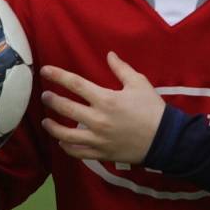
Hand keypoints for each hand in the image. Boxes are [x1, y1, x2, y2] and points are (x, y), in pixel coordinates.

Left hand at [40, 52, 165, 164]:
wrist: (165, 139)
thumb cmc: (152, 108)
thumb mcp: (139, 83)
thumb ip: (121, 68)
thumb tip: (109, 54)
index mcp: (106, 99)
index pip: (75, 84)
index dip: (58, 76)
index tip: (45, 71)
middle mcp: (98, 119)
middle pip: (66, 108)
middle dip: (51, 100)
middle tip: (45, 96)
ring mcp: (98, 139)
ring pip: (66, 135)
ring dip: (52, 127)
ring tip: (46, 121)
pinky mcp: (101, 154)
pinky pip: (78, 153)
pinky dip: (67, 148)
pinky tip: (61, 142)